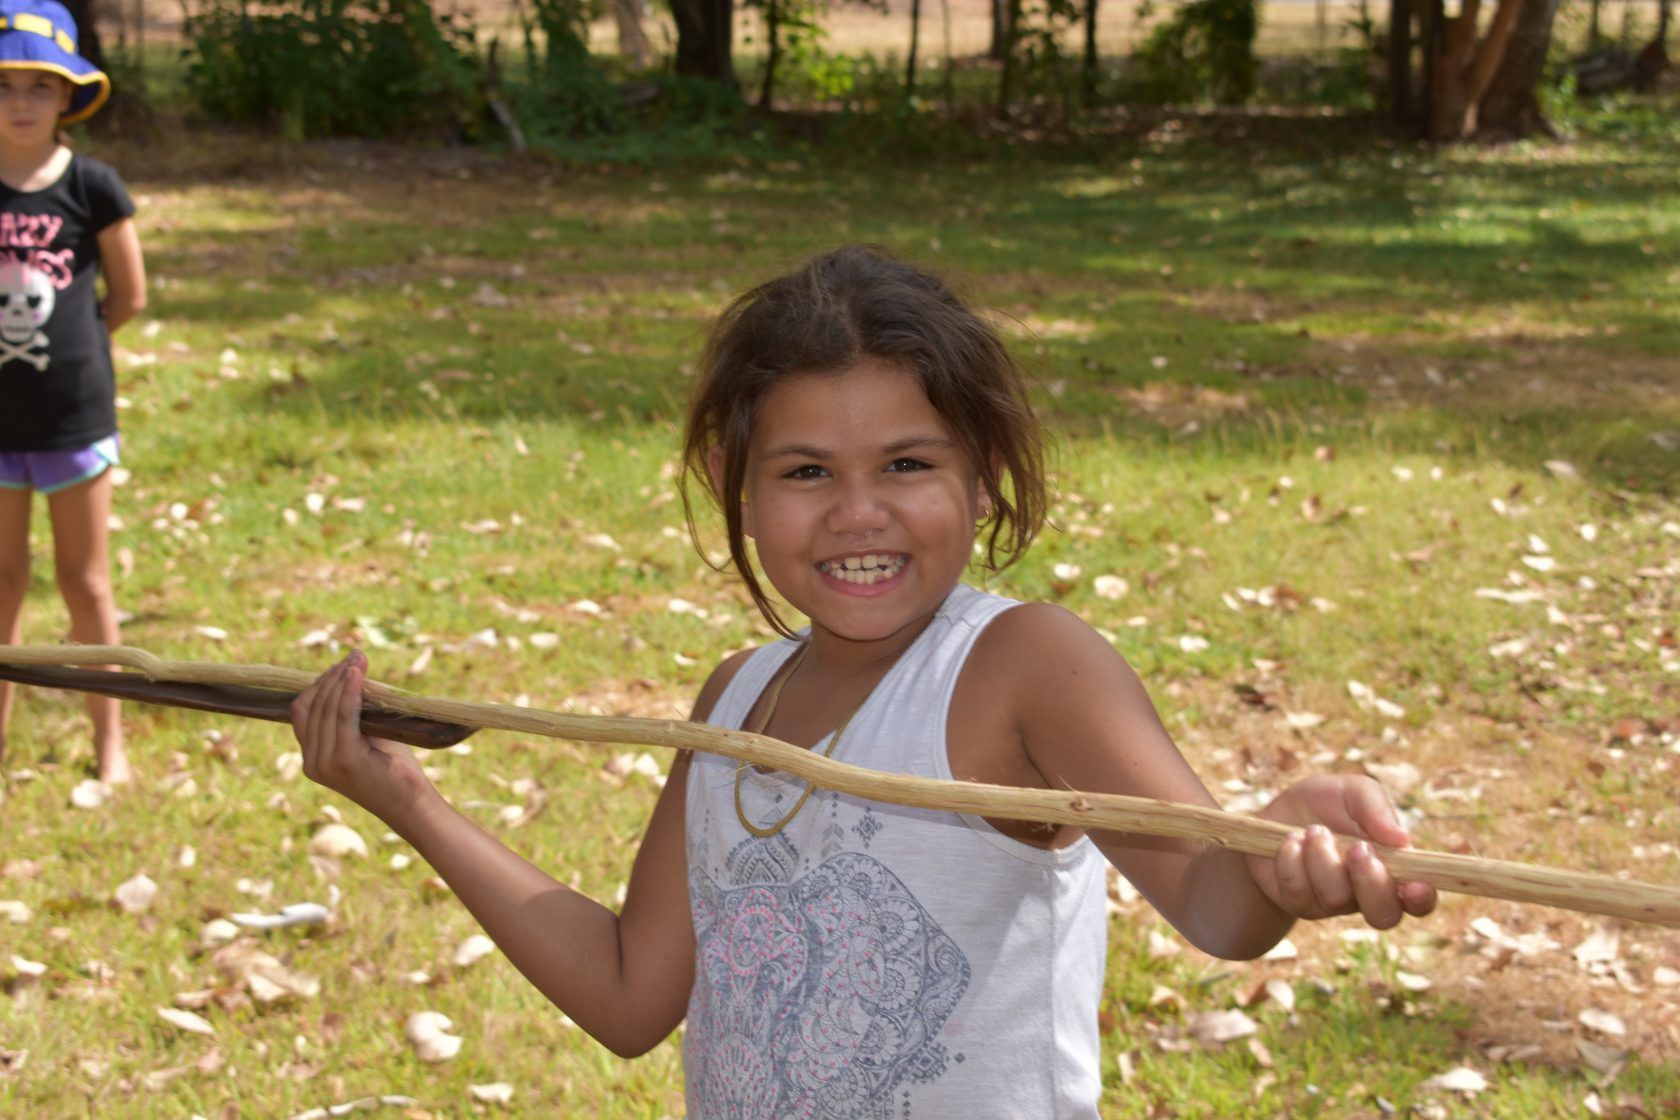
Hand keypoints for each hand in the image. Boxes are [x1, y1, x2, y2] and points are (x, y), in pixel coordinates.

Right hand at [290, 650, 429, 820]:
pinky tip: (357, 675)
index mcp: (312, 758)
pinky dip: (349, 693)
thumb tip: (353, 674)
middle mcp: (312, 762)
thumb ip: (353, 714)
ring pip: (326, 708)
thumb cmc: (394, 770)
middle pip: (311, 706)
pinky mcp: (345, 760)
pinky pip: (343, 717)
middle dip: (331, 676)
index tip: (343, 664)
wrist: (412, 804)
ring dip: (341, 679)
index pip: (302, 711)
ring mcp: (325, 763)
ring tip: (358, 659)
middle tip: (355, 655)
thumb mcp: (367, 737)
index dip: (319, 684)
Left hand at [1248, 774, 1436, 927]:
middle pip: (1384, 915)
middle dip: (1371, 882)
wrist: (1277, 812)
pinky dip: (1292, 857)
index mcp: (1393, 869)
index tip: (1415, 884)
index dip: (1422, 899)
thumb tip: (1402, 839)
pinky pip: (1298, 889)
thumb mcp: (1352, 791)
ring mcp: (1331, 902)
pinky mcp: (1297, 901)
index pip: (1420, 900)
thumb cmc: (1326, 803)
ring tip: (1313, 830)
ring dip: (1323, 857)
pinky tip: (1290, 839)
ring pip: (1336, 897)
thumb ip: (1377, 808)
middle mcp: (1366, 893)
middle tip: (1357, 848)